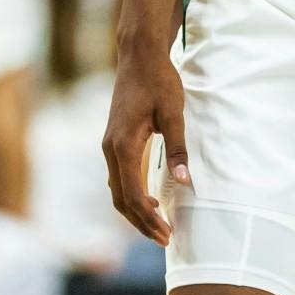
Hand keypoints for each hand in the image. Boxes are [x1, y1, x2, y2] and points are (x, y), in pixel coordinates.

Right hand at [102, 44, 188, 244]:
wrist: (139, 55)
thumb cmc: (158, 81)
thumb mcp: (173, 114)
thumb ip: (177, 149)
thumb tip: (185, 182)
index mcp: (123, 145)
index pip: (132, 195)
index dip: (149, 219)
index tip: (167, 233)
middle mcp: (110, 148)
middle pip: (120, 199)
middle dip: (141, 223)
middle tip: (165, 238)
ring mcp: (109, 145)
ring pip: (117, 190)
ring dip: (135, 211)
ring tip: (158, 225)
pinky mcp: (114, 140)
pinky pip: (118, 177)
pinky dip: (131, 194)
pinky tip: (149, 199)